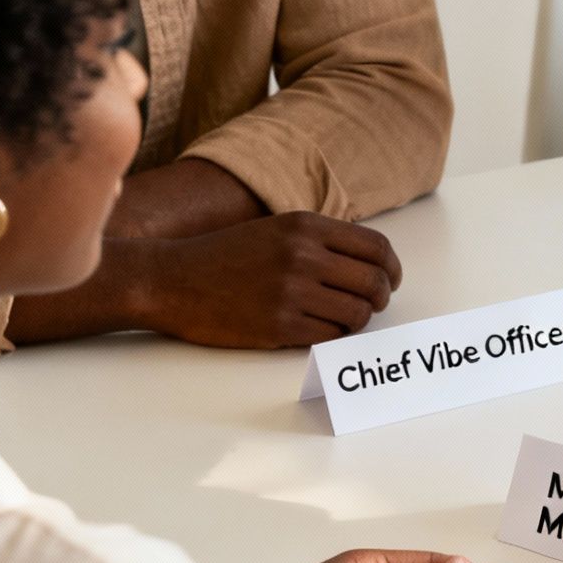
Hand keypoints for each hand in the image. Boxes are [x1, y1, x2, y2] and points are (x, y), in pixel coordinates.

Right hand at [137, 211, 403, 347]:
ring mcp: (291, 292)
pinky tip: (319, 330)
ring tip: (341, 319)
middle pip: (374, 282)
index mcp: (306, 226)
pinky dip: (333, 335)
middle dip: (379, 298)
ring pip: (358, 313)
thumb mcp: (276, 229)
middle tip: (369, 305)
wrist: (171, 280)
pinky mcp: (279, 326)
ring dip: (357, 320)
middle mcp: (303, 255)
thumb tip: (371, 263)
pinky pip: (331, 336)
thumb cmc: (225, 256)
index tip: (389, 281)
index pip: (376, 247)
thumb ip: (321, 240)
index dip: (391, 268)